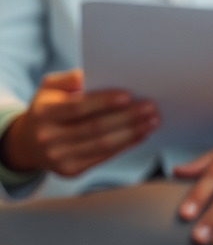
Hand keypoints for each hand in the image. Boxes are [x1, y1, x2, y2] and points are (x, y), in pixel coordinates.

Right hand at [0, 70, 158, 175]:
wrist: (27, 142)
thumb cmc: (47, 107)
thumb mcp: (50, 87)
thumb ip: (70, 79)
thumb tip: (95, 74)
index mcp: (44, 112)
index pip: (77, 107)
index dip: (103, 102)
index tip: (128, 95)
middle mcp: (48, 137)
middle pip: (95, 127)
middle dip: (127, 117)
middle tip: (151, 107)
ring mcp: (59, 157)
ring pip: (103, 145)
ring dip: (132, 132)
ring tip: (152, 121)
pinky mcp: (71, 171)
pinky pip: (103, 157)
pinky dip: (125, 145)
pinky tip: (141, 134)